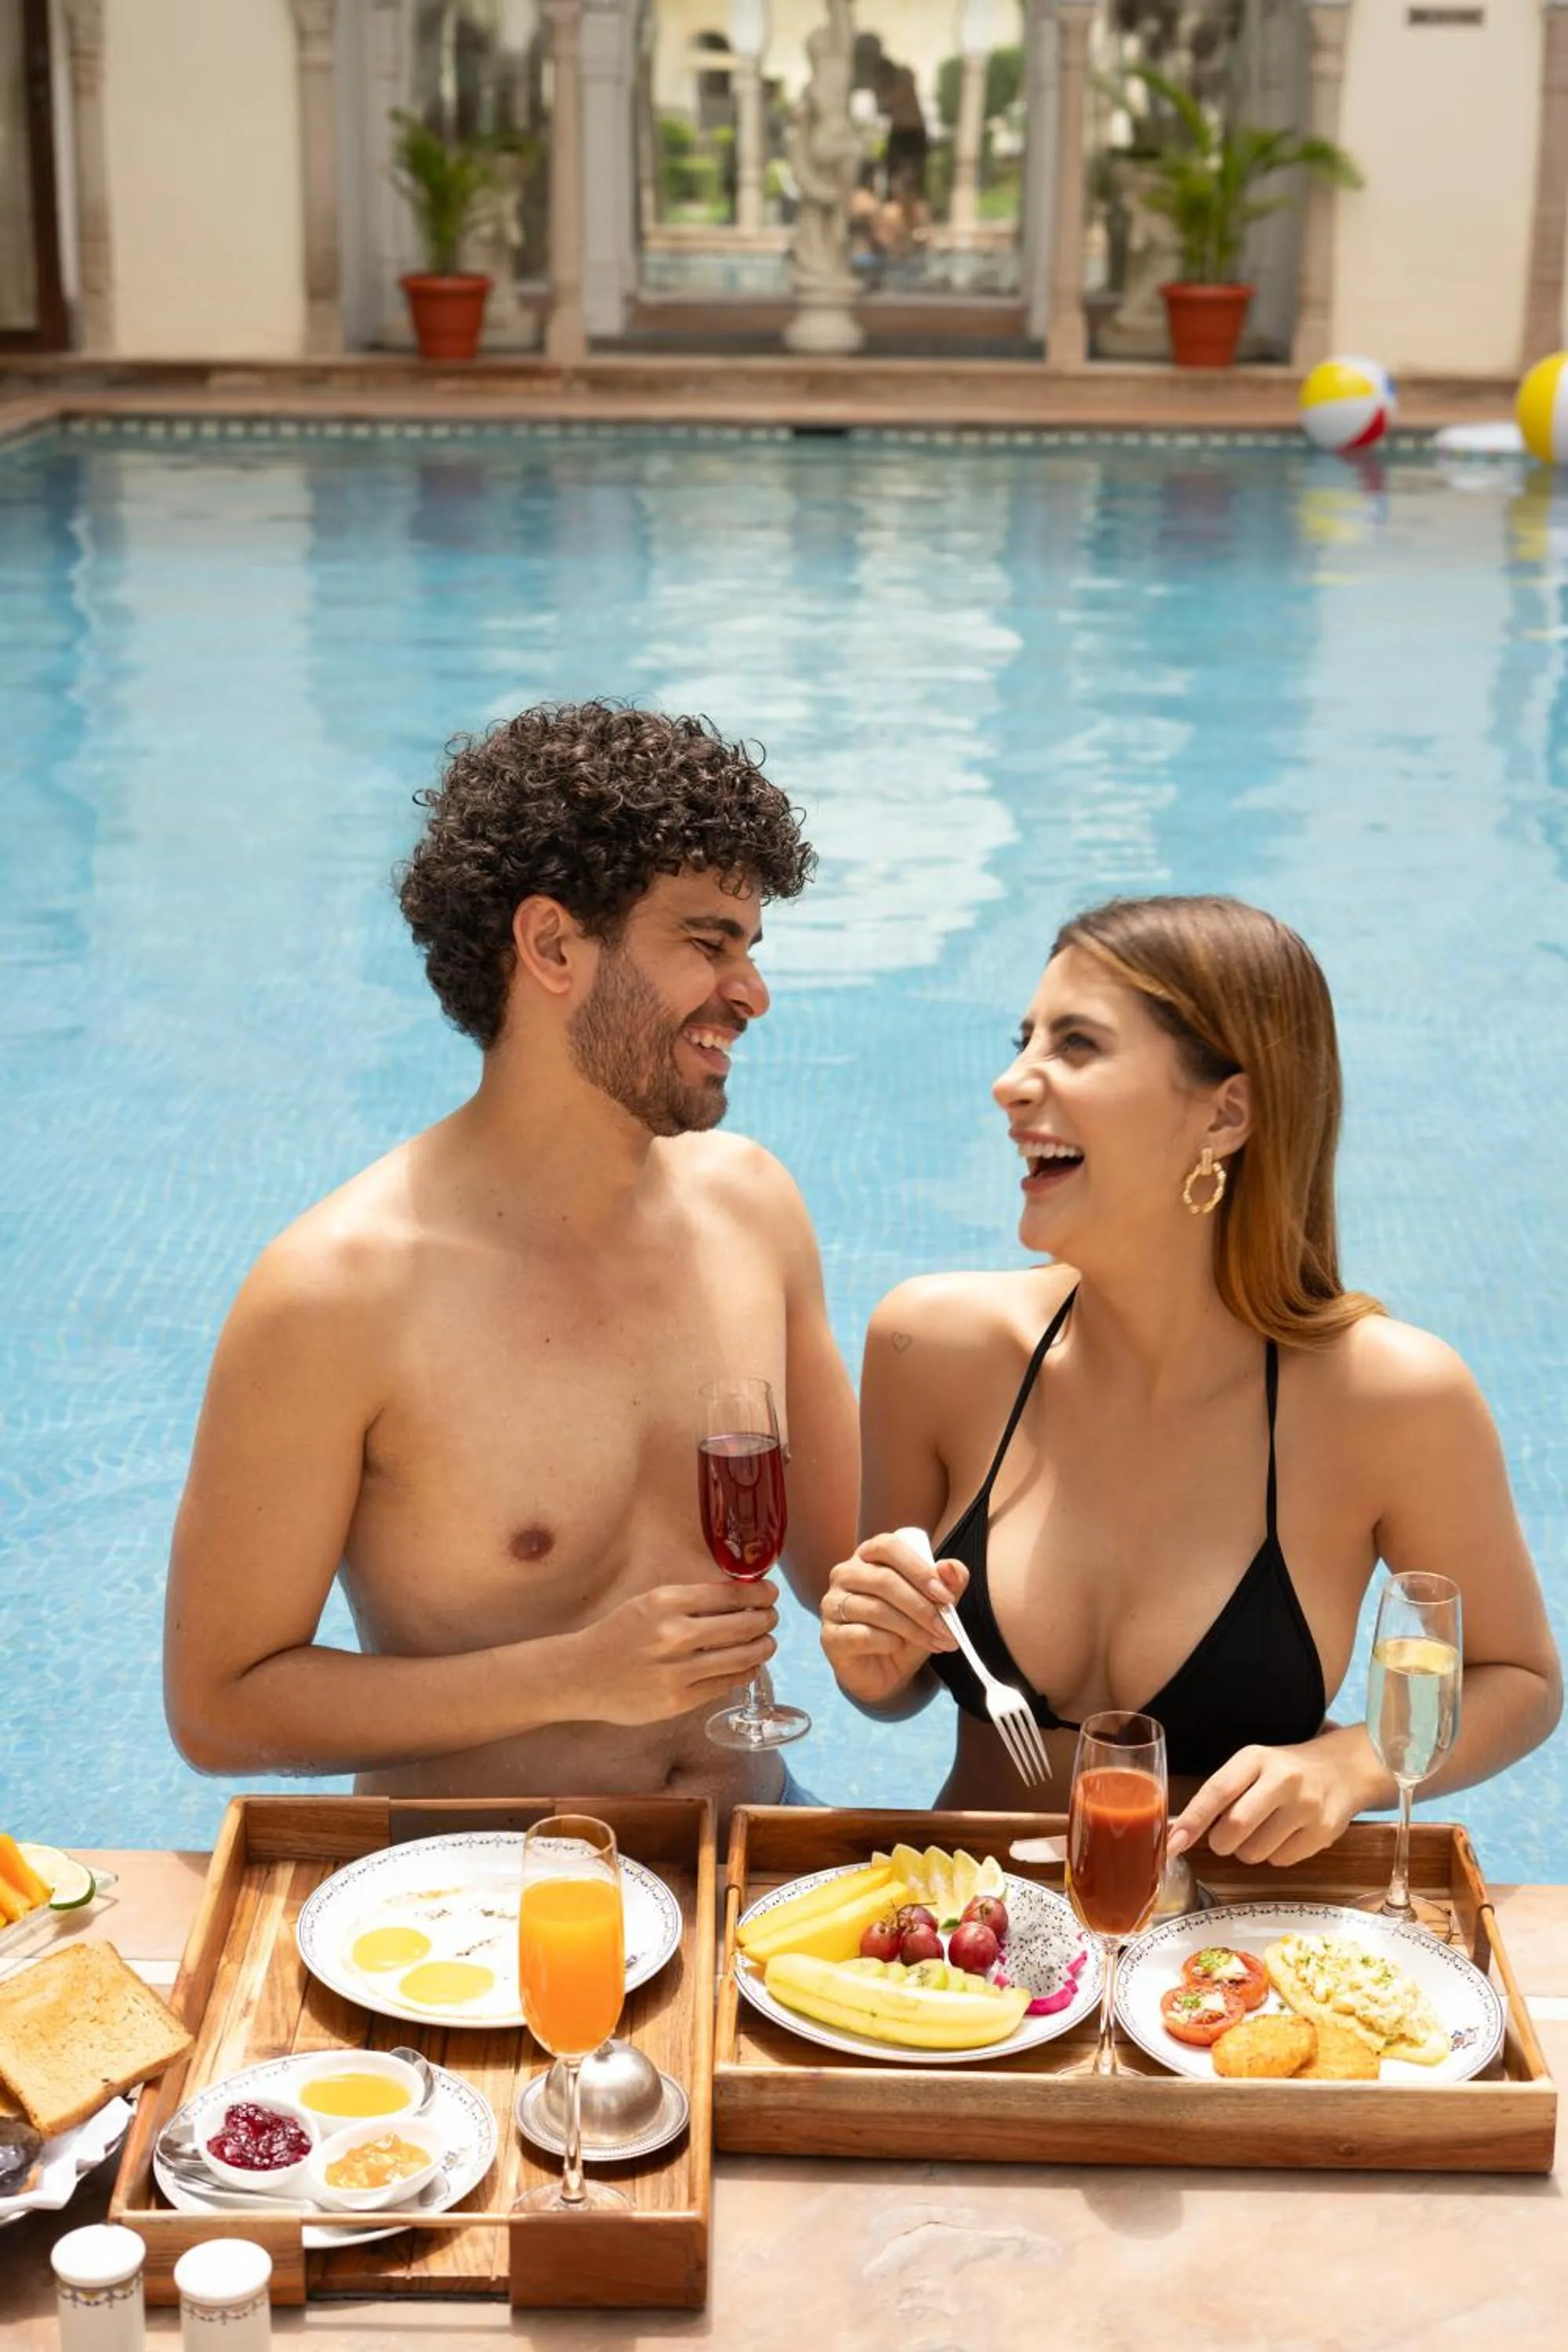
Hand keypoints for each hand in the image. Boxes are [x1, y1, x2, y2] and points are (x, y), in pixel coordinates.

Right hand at [567, 1580, 779, 1726]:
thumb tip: (739, 1595)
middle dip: (765, 1621)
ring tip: (767, 1643)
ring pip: (739, 1658)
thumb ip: (690, 1599)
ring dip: (761, 1648)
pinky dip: (744, 1674)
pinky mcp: (678, 1701)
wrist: (581, 1675)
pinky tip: (750, 1667)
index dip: (759, 1595)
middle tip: (772, 1619)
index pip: (729, 1595)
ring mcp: (677, 1671)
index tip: (771, 1594)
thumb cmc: (617, 1634)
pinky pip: (724, 1685)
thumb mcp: (648, 1602)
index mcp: (666, 1602)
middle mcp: (674, 1634)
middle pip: (741, 1626)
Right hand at [820, 1531, 964, 1708]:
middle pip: (883, 1580)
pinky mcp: (829, 1635)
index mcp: (869, 1555)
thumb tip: (950, 1567)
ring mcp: (832, 1604)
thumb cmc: (908, 1628)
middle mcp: (845, 1574)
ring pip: (875, 1609)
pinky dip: (888, 1642)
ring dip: (912, 1628)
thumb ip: (949, 1582)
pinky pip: (862, 1635)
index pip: (888, 1546)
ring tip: (934, 1642)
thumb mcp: (935, 1605)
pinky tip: (898, 1647)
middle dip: (921, 1606)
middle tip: (946, 1627)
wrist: (886, 1671)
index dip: (918, 1569)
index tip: (945, 1596)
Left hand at [1166, 1737, 1364, 1870]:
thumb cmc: (1283, 1771)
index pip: (1218, 1791)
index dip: (1193, 1819)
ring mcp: (1307, 1807)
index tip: (1174, 1842)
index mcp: (1256, 1758)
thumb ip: (1219, 1793)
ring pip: (1255, 1852)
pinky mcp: (1323, 1832)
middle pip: (1235, 1827)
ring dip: (1246, 1851)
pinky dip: (1273, 1855)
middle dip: (1220, 1842)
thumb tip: (1177, 1830)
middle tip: (1224, 1836)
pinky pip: (1281, 1861)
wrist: (1341, 1769)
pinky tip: (1284, 1835)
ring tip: (1260, 1831)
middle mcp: (1283, 1780)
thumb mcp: (1251, 1766)